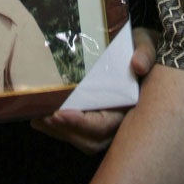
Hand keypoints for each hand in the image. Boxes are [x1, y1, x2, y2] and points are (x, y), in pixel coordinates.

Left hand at [31, 26, 159, 153]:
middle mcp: (119, 123)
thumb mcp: (146, 43)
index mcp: (131, 107)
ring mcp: (107, 124)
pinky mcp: (95, 121)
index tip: (61, 113)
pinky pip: (77, 133)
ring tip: (37, 117)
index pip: (104, 126)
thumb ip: (145, 52)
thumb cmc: (140, 49)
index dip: (82, 123)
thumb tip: (138, 65)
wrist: (141, 53)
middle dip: (65, 130)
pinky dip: (58, 129)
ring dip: (58, 132)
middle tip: (43, 116)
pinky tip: (40, 117)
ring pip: (82, 140)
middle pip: (90, 140)